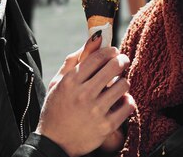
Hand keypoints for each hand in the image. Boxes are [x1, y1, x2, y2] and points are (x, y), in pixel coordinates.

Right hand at [36, 35, 135, 156]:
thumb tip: (94, 38)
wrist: (54, 143)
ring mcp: (96, 111)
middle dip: (121, 61)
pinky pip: (128, 106)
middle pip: (114, 67)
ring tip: (119, 84)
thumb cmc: (56, 108)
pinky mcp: (107, 126)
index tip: (114, 52)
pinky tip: (122, 101)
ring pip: (123, 85)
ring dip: (123, 82)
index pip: (98, 57)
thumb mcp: (59, 82)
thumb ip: (75, 59)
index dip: (110, 51)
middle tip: (122, 62)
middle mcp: (84, 94)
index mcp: (71, 81)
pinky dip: (128, 101)